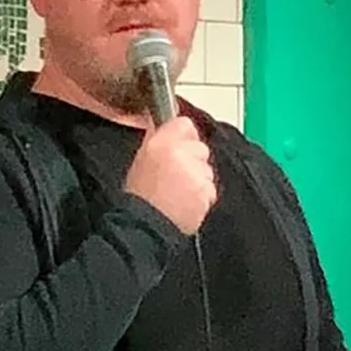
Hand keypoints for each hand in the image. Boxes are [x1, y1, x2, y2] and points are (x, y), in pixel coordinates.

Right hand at [124, 116, 216, 233]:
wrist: (145, 225)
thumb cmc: (140, 197)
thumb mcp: (141, 161)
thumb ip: (157, 142)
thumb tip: (167, 129)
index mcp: (159, 144)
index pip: (184, 124)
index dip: (183, 136)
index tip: (180, 146)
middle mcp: (179, 154)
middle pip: (200, 147)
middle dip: (193, 160)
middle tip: (175, 175)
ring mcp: (195, 173)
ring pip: (207, 169)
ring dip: (198, 179)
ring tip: (178, 192)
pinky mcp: (205, 192)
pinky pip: (210, 188)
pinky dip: (202, 196)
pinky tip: (185, 202)